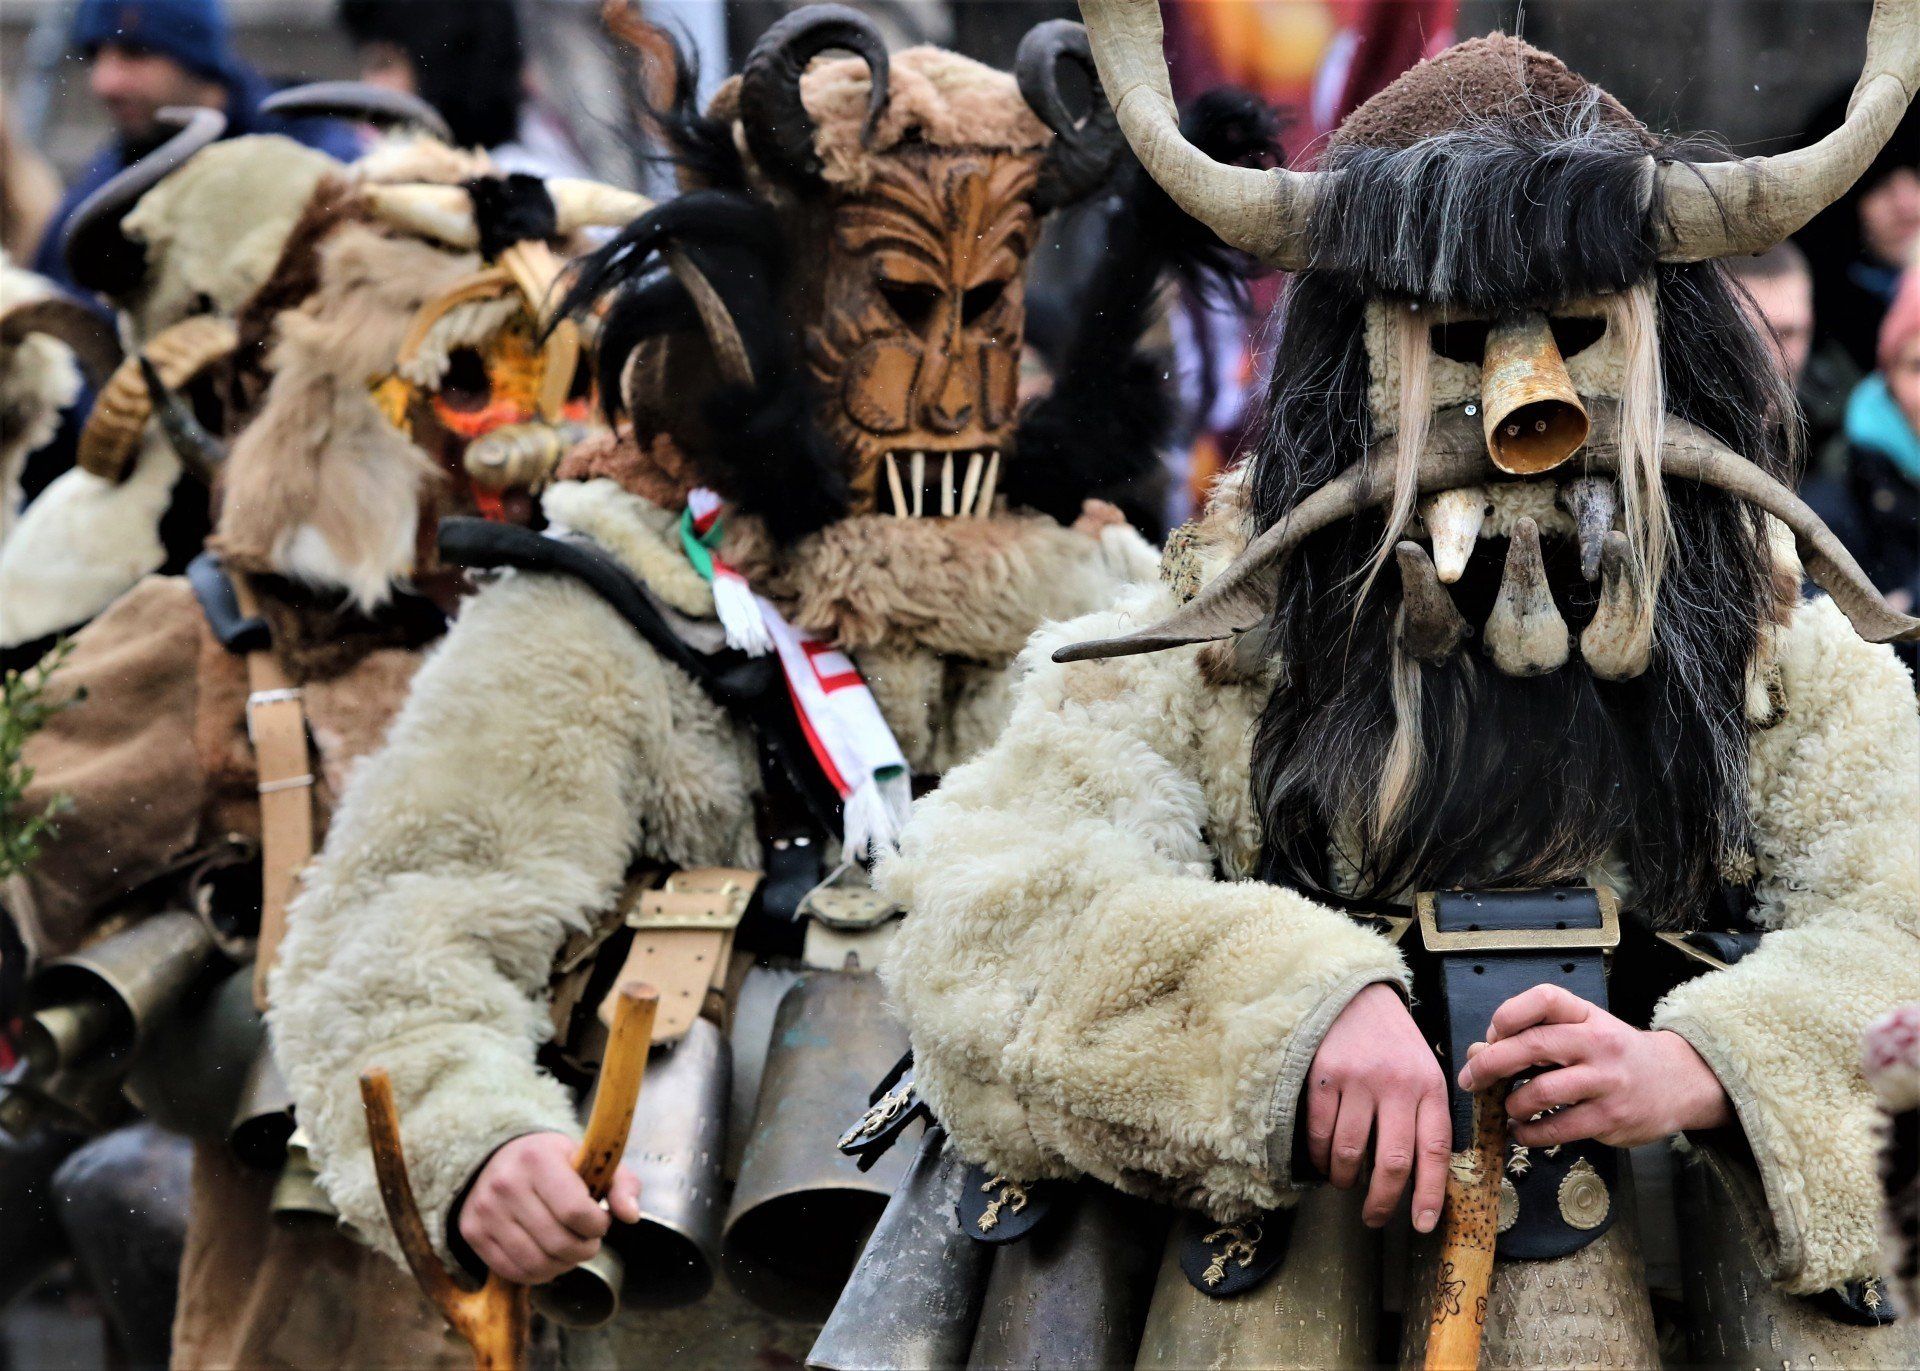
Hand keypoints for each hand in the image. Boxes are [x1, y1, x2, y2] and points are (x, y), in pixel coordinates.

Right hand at [457, 1133, 641, 1284]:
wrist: (498, 1156)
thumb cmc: (552, 1161)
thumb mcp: (590, 1160)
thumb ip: (621, 1184)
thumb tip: (631, 1216)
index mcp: (538, 1159)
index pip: (576, 1212)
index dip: (598, 1225)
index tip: (600, 1219)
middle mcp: (506, 1184)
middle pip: (558, 1243)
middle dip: (585, 1249)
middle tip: (588, 1239)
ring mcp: (485, 1210)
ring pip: (536, 1264)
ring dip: (563, 1265)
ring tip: (570, 1249)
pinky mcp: (473, 1232)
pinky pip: (513, 1271)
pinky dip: (538, 1273)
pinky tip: (547, 1256)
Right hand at [1305, 982, 1450, 1232]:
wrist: (1355, 993)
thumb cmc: (1393, 1042)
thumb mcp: (1425, 1070)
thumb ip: (1427, 1113)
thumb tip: (1423, 1175)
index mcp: (1429, 1086)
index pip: (1435, 1151)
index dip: (1430, 1194)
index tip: (1424, 1224)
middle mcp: (1397, 1084)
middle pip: (1392, 1161)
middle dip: (1383, 1201)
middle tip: (1374, 1219)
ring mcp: (1358, 1079)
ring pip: (1351, 1152)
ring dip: (1346, 1179)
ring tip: (1345, 1184)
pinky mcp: (1323, 1074)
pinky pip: (1321, 1131)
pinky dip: (1321, 1156)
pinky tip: (1324, 1162)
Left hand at [1455, 985, 1733, 1147]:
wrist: (1677, 1081)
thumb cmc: (1615, 1054)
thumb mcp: (1584, 1029)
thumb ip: (1536, 1034)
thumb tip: (1478, 1053)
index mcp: (1586, 1014)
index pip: (1544, 998)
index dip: (1508, 1014)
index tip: (1492, 1035)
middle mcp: (1597, 1043)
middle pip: (1533, 1045)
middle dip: (1490, 1064)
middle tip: (1471, 1079)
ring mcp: (1606, 1081)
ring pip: (1541, 1091)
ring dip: (1512, 1104)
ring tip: (1507, 1108)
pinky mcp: (1610, 1118)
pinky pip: (1558, 1128)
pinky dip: (1530, 1133)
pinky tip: (1522, 1131)